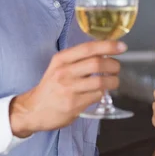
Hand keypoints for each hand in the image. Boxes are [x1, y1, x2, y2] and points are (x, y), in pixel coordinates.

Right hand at [9, 40, 126, 136]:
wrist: (33, 110)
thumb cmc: (50, 87)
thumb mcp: (58, 67)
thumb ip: (78, 60)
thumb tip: (105, 52)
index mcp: (61, 59)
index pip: (88, 48)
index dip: (108, 46)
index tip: (122, 46)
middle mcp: (64, 72)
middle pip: (97, 63)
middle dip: (113, 65)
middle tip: (117, 68)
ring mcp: (69, 89)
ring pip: (100, 81)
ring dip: (113, 81)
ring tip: (114, 81)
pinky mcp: (74, 105)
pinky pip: (97, 96)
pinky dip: (103, 93)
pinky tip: (101, 92)